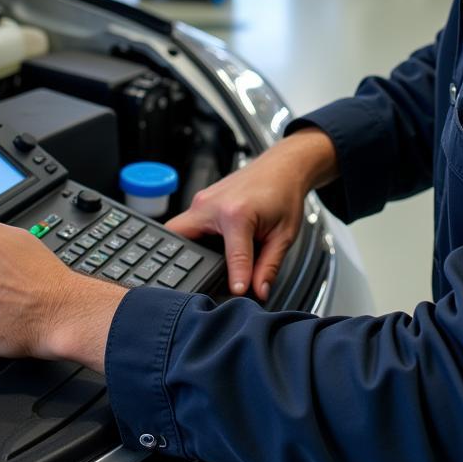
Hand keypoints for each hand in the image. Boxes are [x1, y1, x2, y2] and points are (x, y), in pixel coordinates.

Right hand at [165, 128, 337, 300]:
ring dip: (189, 249)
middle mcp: (211, 204)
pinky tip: (212, 247)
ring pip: (180, 230)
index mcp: (235, 214)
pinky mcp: (202, 199)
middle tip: (200, 278)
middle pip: (178, 239)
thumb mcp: (282, 235)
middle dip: (183, 262)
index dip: (234, 282)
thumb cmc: (284, 193)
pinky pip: (188, 223)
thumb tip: (258, 291)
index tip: (235, 296)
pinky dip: (195, 238)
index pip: (230, 259)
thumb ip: (269, 266)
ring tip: (209, 263)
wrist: (284, 166)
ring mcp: (203, 200)